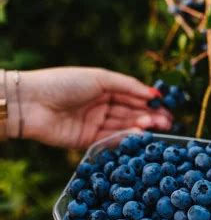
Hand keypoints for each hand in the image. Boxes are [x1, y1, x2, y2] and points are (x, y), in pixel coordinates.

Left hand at [8, 67, 171, 147]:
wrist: (33, 103)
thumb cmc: (65, 83)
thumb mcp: (100, 78)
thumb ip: (128, 86)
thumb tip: (154, 93)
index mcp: (104, 88)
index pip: (132, 96)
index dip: (149, 101)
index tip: (166, 107)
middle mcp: (101, 106)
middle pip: (130, 113)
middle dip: (150, 117)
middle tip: (168, 123)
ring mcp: (94, 124)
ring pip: (123, 126)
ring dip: (141, 127)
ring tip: (157, 127)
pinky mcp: (87, 141)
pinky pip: (110, 139)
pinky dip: (126, 137)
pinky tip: (140, 134)